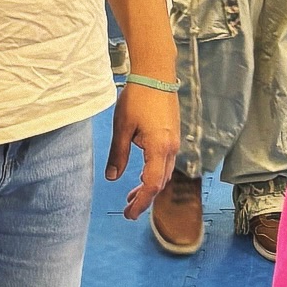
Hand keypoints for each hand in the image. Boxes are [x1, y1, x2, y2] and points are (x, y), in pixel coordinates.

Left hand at [106, 83, 179, 219]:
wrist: (156, 73)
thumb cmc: (138, 97)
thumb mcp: (122, 128)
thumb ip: (118, 155)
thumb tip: (112, 177)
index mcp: (159, 148)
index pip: (151, 184)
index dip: (141, 202)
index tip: (129, 214)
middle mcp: (171, 147)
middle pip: (160, 182)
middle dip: (145, 197)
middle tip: (128, 209)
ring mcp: (174, 141)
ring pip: (164, 173)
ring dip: (149, 185)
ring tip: (132, 194)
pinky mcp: (172, 134)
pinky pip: (166, 162)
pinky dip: (154, 173)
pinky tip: (142, 173)